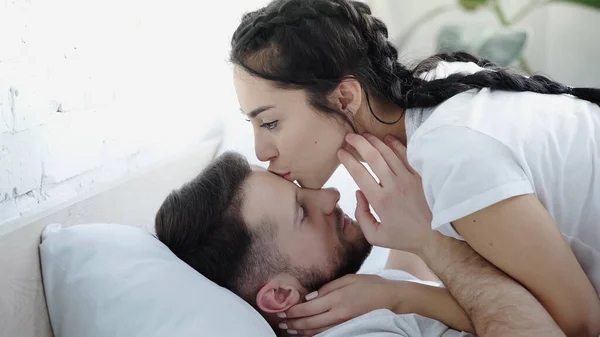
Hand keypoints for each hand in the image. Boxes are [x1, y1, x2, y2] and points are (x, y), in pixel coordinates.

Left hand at [279, 274, 401, 335]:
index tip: (282, 311)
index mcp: (336, 298)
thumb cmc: (371, 285)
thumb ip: (328, 287)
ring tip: (290, 330)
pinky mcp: (349, 328)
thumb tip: (310, 296)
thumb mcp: (349, 279)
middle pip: (309, 323)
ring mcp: (344, 323)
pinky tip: (307, 334)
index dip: (293, 311)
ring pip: (317, 331)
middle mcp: (338, 314)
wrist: (391, 299)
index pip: (308, 308)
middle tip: (281, 323)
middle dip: (293, 324)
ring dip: (301, 332)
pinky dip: (315, 334)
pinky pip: (328, 333)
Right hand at [338, 133, 432, 252]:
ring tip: (364, 135)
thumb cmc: (404, 237)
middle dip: (358, 143)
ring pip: (388, 152)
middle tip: (349, 136)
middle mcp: (393, 186)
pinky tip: (386, 139)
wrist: (435, 237)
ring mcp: (409, 178)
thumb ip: (361, 215)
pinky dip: (395, 144)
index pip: (359, 173)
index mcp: (380, 200)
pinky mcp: (420, 176)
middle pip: (372, 157)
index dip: (347, 159)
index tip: (340, 152)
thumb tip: (358, 193)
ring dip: (374, 141)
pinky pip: (406, 155)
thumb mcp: (375, 237)